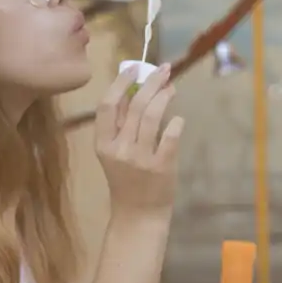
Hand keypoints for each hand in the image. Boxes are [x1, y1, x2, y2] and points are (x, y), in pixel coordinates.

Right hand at [95, 63, 183, 216]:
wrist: (138, 215)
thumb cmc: (126, 180)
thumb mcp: (114, 152)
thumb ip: (119, 123)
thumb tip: (131, 88)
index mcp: (103, 143)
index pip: (107, 105)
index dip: (120, 83)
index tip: (134, 68)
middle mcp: (119, 148)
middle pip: (134, 105)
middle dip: (151, 82)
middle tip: (163, 70)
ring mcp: (140, 158)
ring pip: (152, 116)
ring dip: (164, 97)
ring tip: (171, 88)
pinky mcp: (161, 166)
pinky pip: (171, 135)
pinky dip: (176, 122)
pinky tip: (178, 118)